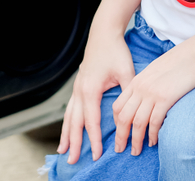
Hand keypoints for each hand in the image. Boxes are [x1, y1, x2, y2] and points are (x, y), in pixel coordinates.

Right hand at [57, 27, 135, 163]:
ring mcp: (77, 88)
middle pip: (75, 123)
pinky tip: (68, 129)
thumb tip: (132, 112)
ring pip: (69, 116)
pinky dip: (68, 122)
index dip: (94, 140)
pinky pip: (70, 108)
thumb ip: (127, 93)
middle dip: (74, 143)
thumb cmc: (115, 51)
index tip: (98, 155)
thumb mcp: (126, 72)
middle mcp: (80, 91)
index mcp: (90, 90)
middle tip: (72, 161)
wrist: (103, 33)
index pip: (91, 122)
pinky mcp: (78, 85)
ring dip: (66, 134)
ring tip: (62, 150)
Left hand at [111, 45, 194, 155]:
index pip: (118, 106)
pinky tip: (153, 142)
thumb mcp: (154, 71)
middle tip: (120, 149)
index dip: (116, 123)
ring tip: (136, 151)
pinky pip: (154, 122)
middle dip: (121, 136)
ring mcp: (152, 94)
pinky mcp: (165, 99)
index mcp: (136, 81)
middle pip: (123, 117)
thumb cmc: (177, 63)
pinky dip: (152, 135)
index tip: (120, 133)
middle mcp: (140, 88)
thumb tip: (144, 100)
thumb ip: (146, 85)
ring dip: (135, 140)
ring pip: (137, 123)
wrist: (194, 55)